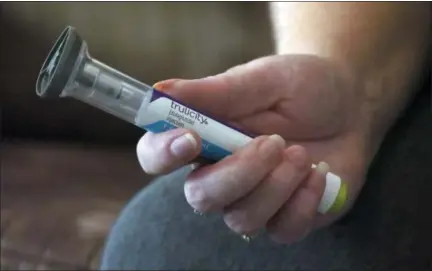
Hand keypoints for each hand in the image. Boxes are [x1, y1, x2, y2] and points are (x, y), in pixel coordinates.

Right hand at [137, 55, 370, 243]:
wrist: (349, 104)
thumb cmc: (299, 87)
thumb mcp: (262, 79)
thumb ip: (214, 91)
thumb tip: (160, 90)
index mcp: (203, 137)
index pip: (157, 156)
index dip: (163, 153)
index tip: (191, 138)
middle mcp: (220, 173)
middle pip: (200, 197)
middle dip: (238, 174)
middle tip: (274, 142)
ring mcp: (253, 200)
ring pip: (243, 219)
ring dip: (277, 186)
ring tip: (302, 154)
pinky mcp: (286, 217)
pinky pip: (284, 230)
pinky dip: (305, 202)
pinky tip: (320, 173)